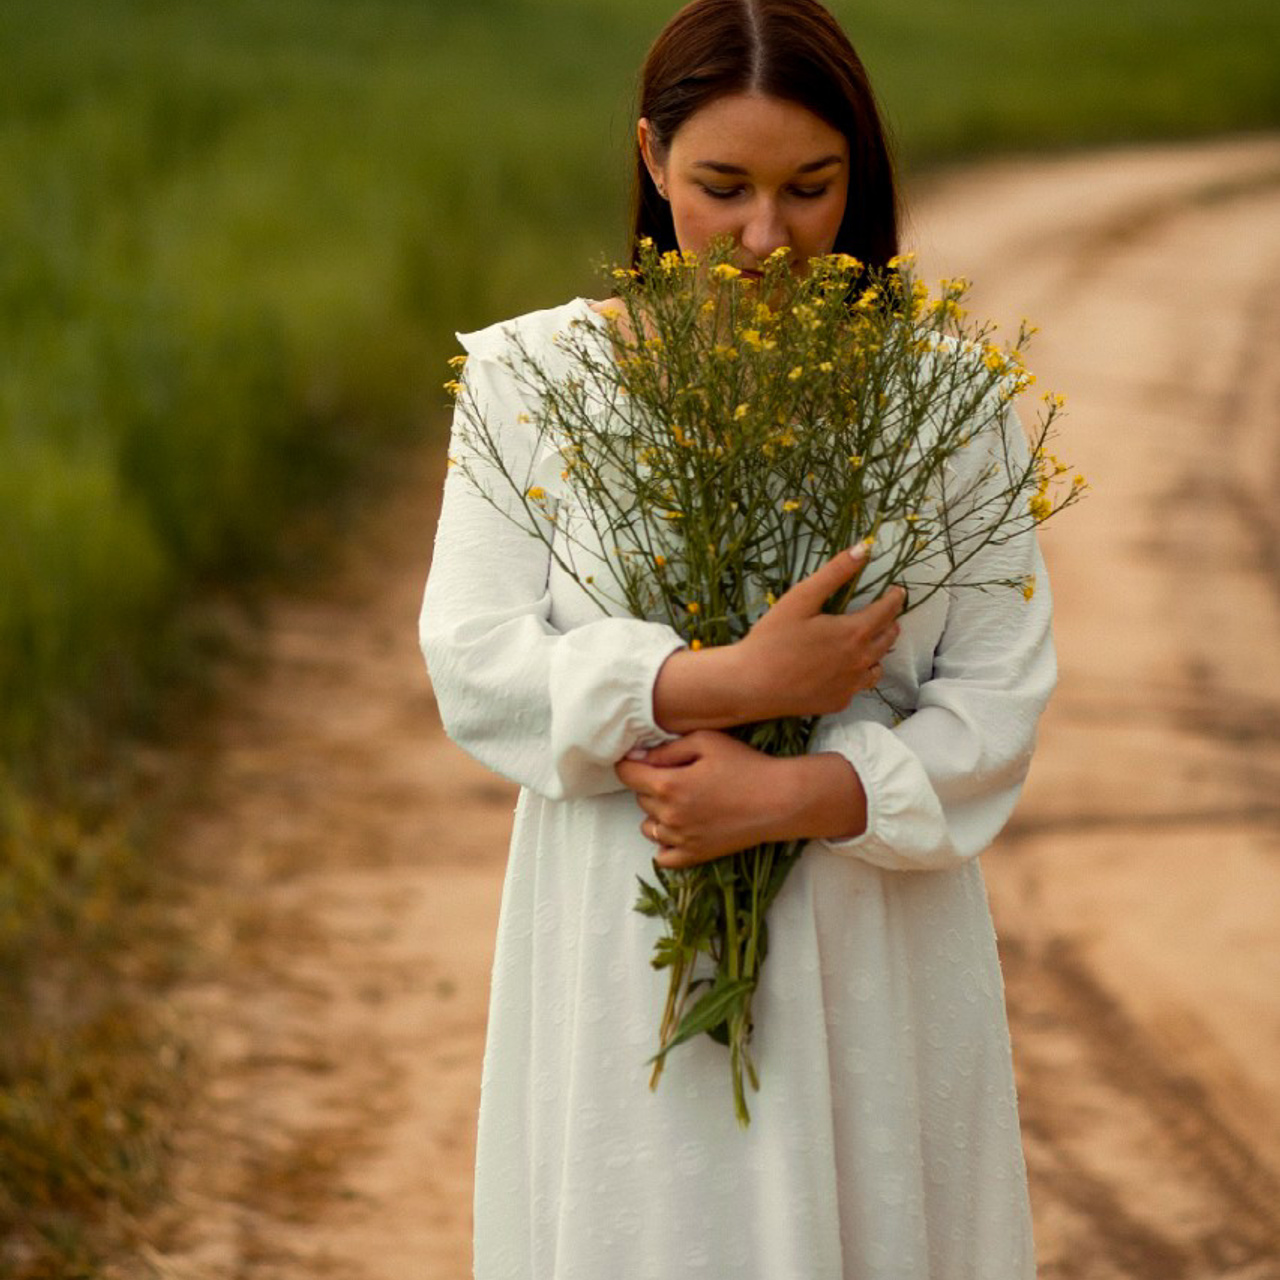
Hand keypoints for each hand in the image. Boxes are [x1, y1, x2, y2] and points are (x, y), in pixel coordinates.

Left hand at [614, 730, 791, 868]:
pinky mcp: (696, 855)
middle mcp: (669, 816)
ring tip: (682, 800)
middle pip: (640, 798)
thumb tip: (636, 756)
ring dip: (657, 812)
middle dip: (650, 783)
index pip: (627, 774)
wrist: (779, 801)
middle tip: (677, 773)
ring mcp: (681, 839)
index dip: (630, 762)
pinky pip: (663, 856)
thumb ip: (667, 749)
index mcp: (668, 785)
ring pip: (649, 826)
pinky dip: (665, 842)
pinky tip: (680, 828)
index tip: (640, 758)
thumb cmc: (745, 765)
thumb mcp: (705, 742)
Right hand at [730, 546, 903, 719]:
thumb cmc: (772, 639)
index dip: (894, 599)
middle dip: (890, 622)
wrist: (751, 686)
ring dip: (877, 651)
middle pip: (889, 639)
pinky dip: (857, 674)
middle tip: (884, 614)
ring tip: (866, 642)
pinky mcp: (838, 702)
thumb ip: (835, 573)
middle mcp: (860, 661)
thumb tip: (865, 548)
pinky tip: (842, 669)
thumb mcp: (801, 598)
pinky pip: (858, 686)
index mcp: (854, 632)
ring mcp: (851, 686)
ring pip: (877, 666)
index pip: (888, 611)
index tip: (897, 591)